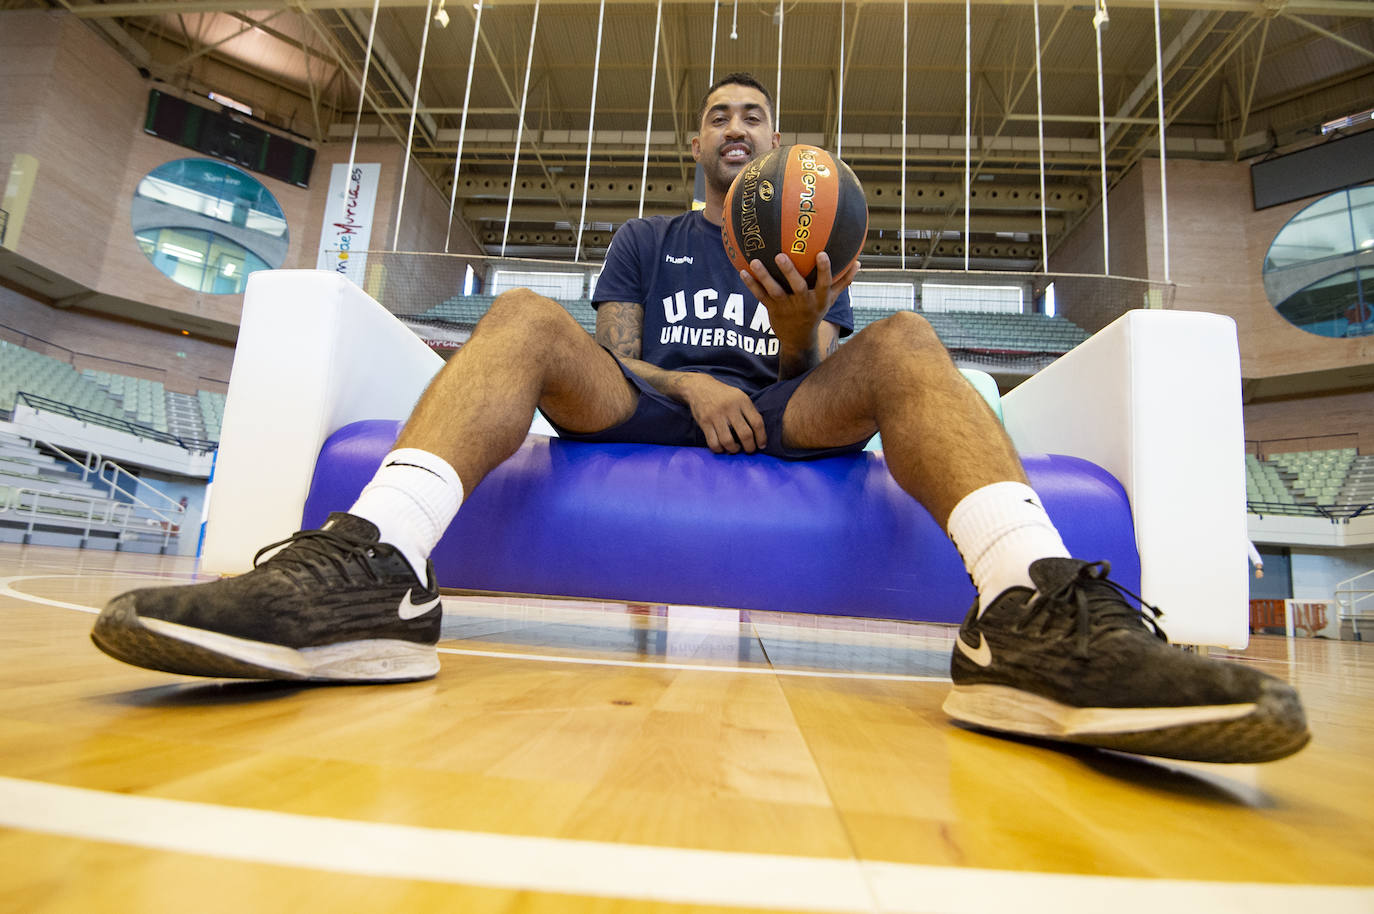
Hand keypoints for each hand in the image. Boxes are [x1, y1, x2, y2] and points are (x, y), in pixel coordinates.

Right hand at [677, 373, 766, 453]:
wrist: (699, 387)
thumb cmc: (723, 395)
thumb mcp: (739, 397)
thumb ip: (749, 412)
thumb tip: (759, 434)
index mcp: (742, 400)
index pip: (757, 422)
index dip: (762, 437)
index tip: (761, 445)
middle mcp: (730, 408)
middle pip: (745, 434)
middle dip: (750, 447)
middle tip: (749, 450)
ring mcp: (716, 415)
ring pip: (728, 441)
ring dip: (734, 449)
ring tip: (735, 449)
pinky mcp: (704, 422)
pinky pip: (713, 442)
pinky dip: (719, 449)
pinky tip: (722, 448)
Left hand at [737, 251, 860, 351]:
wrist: (799, 339)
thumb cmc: (816, 311)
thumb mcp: (831, 299)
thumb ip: (844, 281)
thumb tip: (859, 262)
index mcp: (819, 298)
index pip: (825, 283)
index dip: (824, 269)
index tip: (822, 253)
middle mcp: (803, 303)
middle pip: (797, 286)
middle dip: (789, 271)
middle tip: (780, 255)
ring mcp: (786, 307)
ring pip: (775, 291)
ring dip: (764, 276)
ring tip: (755, 262)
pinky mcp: (772, 309)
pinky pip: (760, 296)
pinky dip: (752, 284)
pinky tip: (743, 271)